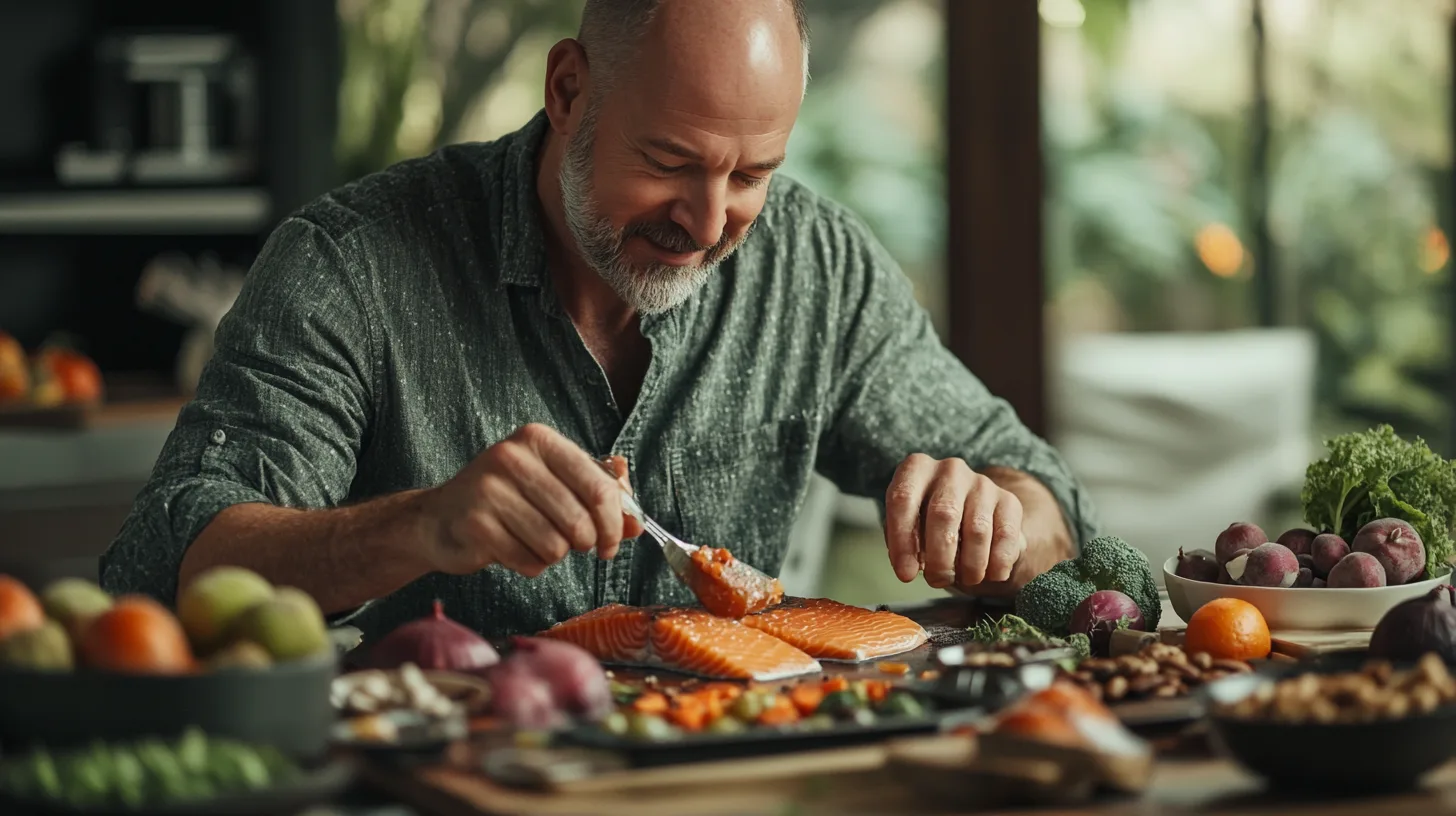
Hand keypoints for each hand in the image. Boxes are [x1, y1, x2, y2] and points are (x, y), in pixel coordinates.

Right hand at [421, 423, 643, 576]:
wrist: (439, 518)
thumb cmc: (507, 499)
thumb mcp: (554, 482)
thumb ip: (600, 493)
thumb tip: (637, 520)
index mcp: (538, 439)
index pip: (599, 486)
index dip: (615, 522)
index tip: (613, 541)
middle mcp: (512, 458)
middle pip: (580, 521)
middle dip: (585, 543)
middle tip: (574, 544)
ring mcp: (489, 491)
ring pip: (556, 546)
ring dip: (553, 555)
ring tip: (534, 540)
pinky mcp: (475, 525)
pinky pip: (528, 562)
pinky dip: (529, 565)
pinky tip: (512, 548)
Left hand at [884, 454, 1025, 589]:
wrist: (971, 516)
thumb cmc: (928, 525)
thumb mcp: (908, 528)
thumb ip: (905, 544)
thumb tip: (909, 568)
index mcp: (917, 469)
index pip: (903, 500)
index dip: (902, 541)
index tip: (906, 574)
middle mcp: (950, 470)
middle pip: (943, 514)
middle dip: (939, 558)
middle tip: (937, 580)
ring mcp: (982, 483)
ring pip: (977, 530)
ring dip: (970, 565)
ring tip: (965, 579)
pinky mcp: (1009, 500)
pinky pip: (1005, 537)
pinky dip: (997, 563)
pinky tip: (990, 575)